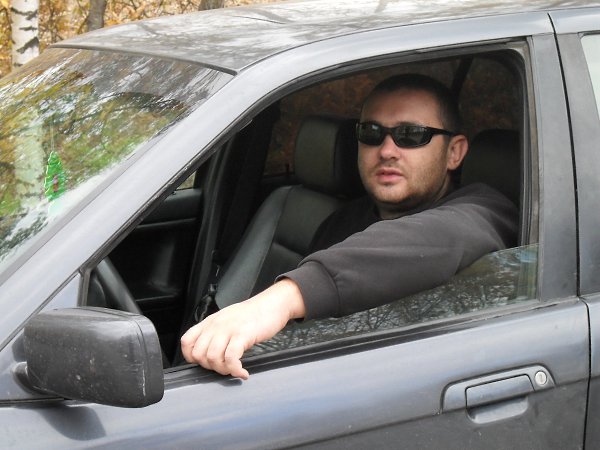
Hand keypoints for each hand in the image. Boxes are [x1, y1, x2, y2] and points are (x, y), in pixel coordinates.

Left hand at [180, 278, 305, 378]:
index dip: (192, 358)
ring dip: (224, 370)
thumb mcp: (227, 320)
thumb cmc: (252, 314)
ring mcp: (229, 329)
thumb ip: (215, 333)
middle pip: (199, 355)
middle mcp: (216, 325)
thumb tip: (208, 354)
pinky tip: (243, 372)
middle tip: (225, 368)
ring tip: (234, 370)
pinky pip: (231, 359)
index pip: (187, 342)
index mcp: (210, 322)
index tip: (206, 363)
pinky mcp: (243, 335)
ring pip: (213, 358)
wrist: (272, 304)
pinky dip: (236, 370)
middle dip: (210, 368)